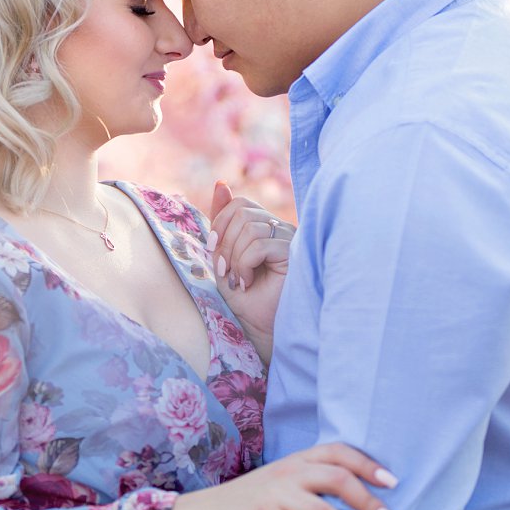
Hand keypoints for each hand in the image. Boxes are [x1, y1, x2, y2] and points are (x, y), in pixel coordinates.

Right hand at [169, 441, 398, 509]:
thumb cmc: (250, 501)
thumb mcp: (281, 480)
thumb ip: (311, 479)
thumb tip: (356, 495)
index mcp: (297, 460)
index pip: (338, 452)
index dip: (368, 464)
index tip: (392, 482)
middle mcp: (289, 473)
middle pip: (338, 479)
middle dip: (370, 501)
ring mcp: (277, 497)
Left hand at [208, 180, 294, 360]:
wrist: (257, 326)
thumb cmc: (243, 295)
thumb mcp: (223, 255)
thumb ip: (222, 222)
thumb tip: (221, 183)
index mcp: (264, 225)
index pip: (239, 203)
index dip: (220, 223)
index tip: (214, 252)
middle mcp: (279, 228)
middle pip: (242, 213)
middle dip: (225, 243)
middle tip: (226, 271)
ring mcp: (289, 239)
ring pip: (250, 228)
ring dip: (234, 258)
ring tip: (240, 279)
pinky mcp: (294, 253)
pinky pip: (259, 245)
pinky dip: (244, 265)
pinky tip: (248, 282)